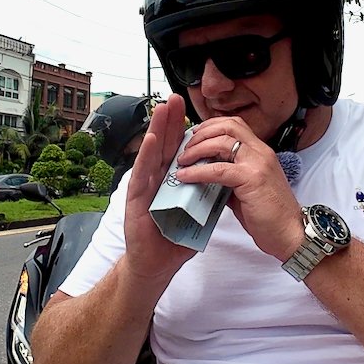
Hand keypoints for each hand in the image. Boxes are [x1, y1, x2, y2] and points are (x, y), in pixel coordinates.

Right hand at [121, 94, 196, 283]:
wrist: (157, 266)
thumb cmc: (174, 240)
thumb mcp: (197, 213)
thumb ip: (207, 195)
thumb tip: (226, 181)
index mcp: (172, 181)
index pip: (180, 150)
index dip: (186, 129)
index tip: (193, 109)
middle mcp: (156, 180)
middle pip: (165, 145)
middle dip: (170, 121)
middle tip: (176, 97)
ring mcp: (145, 188)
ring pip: (153, 154)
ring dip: (157, 130)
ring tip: (162, 109)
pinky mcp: (136, 201)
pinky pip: (143, 175)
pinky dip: (147, 157)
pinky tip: (152, 140)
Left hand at [173, 117, 303, 260]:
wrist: (291, 234)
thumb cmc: (270, 216)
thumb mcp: (246, 189)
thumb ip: (228, 177)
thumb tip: (204, 174)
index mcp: (260, 152)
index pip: (234, 125)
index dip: (210, 126)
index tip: (193, 138)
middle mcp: (261, 152)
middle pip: (227, 126)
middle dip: (201, 133)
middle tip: (185, 148)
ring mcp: (258, 163)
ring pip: (222, 142)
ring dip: (196, 149)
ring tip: (182, 161)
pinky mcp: (252, 179)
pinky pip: (219, 169)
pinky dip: (198, 171)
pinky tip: (185, 177)